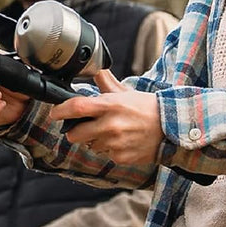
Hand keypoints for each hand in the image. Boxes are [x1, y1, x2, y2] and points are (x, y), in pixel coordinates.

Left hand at [48, 69, 162, 165]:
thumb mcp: (126, 92)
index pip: (76, 107)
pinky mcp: (120, 157)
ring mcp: (114, 143)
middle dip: (75, 131)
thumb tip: (95, 69)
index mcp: (110, 105)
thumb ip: (106, 83)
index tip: (55, 113)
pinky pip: (105, 154)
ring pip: (90, 145)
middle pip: (75, 134)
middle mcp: (110, 125)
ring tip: (113, 132)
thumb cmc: (147, 108)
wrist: (170, 128)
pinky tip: (122, 142)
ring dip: (95, 140)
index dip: (60, 111)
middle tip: (84, 127)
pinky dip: (110, 149)